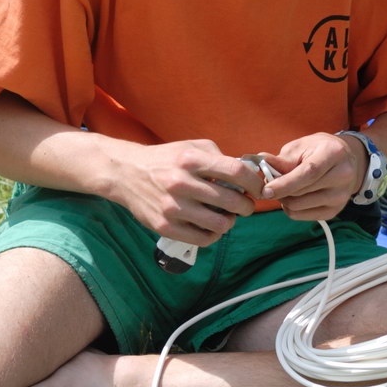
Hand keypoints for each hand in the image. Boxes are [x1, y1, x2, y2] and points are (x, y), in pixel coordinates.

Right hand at [112, 140, 263, 245]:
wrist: (127, 173)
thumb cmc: (166, 160)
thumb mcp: (192, 147)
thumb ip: (219, 158)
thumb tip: (248, 174)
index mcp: (191, 160)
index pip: (236, 171)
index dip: (254, 182)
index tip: (260, 188)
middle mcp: (182, 183)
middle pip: (232, 201)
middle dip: (247, 206)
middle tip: (245, 205)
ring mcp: (172, 207)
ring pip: (221, 224)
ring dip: (230, 222)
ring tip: (226, 216)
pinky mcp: (165, 226)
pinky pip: (203, 239)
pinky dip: (213, 235)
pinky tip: (211, 227)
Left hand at [259, 132, 366, 220]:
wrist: (344, 160)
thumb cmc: (318, 150)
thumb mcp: (300, 147)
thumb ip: (282, 159)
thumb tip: (262, 163)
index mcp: (334, 153)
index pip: (309, 173)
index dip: (285, 183)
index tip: (266, 190)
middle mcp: (343, 176)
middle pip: (302, 192)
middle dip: (280, 191)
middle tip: (270, 184)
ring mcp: (341, 196)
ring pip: (300, 206)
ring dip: (284, 200)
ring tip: (284, 188)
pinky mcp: (335, 211)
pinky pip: (302, 216)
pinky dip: (291, 208)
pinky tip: (294, 196)